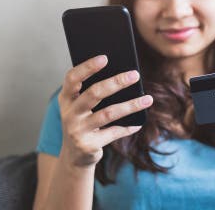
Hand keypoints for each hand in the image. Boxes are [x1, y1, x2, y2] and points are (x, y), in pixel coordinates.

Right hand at [57, 55, 152, 169]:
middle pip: (94, 93)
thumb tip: (123, 76)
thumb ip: (92, 92)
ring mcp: (77, 130)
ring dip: (130, 105)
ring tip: (148, 99)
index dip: (87, 67)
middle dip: (116, 82)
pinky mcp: (88, 145)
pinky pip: (113, 133)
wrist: (74, 156)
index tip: (105, 58)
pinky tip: (138, 123)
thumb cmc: (82, 122)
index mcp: (66, 99)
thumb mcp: (80, 107)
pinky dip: (127, 127)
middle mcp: (69, 113)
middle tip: (135, 75)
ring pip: (108, 114)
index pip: (72, 78)